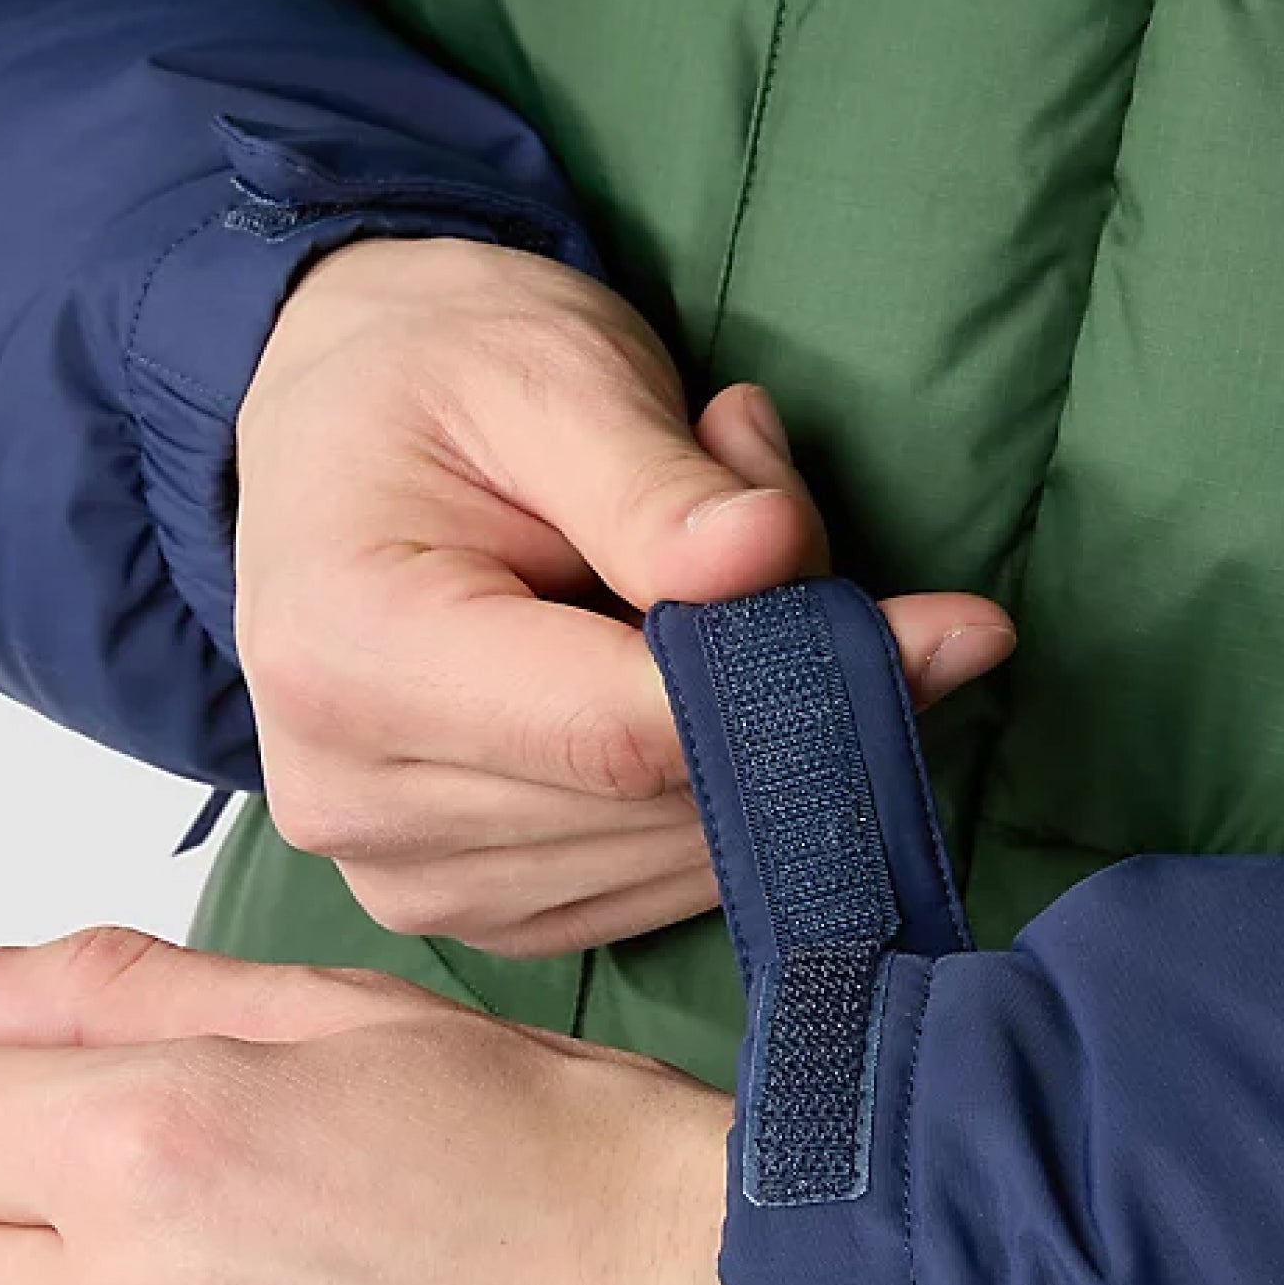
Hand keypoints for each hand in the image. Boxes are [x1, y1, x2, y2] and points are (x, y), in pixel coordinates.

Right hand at [235, 235, 1015, 952]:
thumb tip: (774, 561)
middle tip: (813, 548)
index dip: (800, 692)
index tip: (950, 634)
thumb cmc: (435, 378)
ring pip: (679, 861)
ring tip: (719, 583)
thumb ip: (657, 484)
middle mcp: (355, 800)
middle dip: (792, 701)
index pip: (618, 734)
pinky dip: (726, 799)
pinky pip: (657, 890)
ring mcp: (410, 878)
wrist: (333, 433)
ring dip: (766, 748)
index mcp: (346, 657)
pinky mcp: (475, 913)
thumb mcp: (546, 371)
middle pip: (659, 807)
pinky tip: (693, 687)